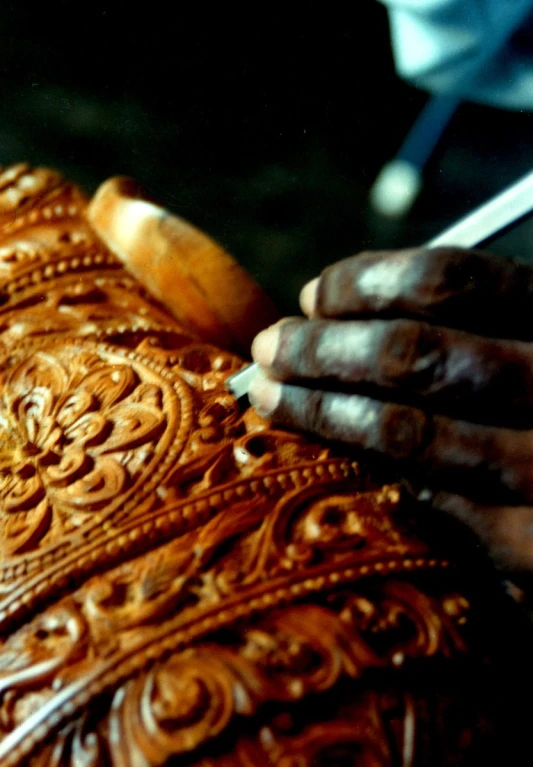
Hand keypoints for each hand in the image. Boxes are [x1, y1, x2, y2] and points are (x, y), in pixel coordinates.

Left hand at [249, 247, 532, 577]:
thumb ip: (483, 335)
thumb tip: (359, 317)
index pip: (456, 281)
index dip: (368, 281)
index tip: (314, 295)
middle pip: (418, 353)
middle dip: (325, 346)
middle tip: (271, 345)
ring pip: (412, 432)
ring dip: (321, 408)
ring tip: (268, 394)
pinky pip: (435, 507)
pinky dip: (373, 478)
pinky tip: (333, 466)